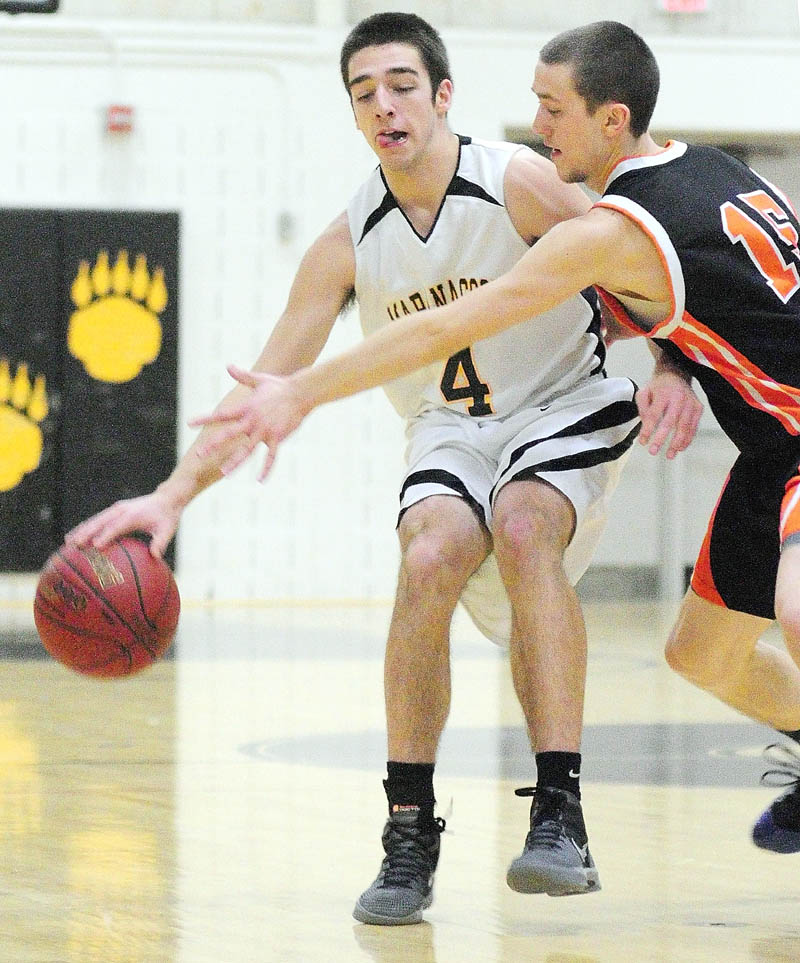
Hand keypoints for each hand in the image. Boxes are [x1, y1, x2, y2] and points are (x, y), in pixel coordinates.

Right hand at [65, 487, 181, 558]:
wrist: (166, 499)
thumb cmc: (167, 517)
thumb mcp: (168, 529)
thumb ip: (161, 542)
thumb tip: (155, 557)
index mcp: (133, 514)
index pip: (116, 526)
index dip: (106, 535)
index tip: (95, 546)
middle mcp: (121, 510)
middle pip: (100, 521)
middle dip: (86, 532)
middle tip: (73, 545)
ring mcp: (116, 509)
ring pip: (95, 520)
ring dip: (81, 530)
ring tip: (67, 542)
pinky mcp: (114, 511)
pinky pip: (97, 520)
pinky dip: (86, 527)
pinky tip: (75, 537)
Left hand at [189, 364, 307, 480]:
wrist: (301, 392)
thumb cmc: (280, 386)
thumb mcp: (259, 380)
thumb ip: (242, 375)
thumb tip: (229, 366)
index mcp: (246, 408)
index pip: (221, 415)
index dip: (205, 419)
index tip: (190, 424)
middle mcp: (252, 420)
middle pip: (229, 434)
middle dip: (214, 445)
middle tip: (200, 454)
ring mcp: (265, 430)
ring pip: (247, 449)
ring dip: (235, 462)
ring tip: (224, 473)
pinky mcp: (278, 437)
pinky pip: (271, 456)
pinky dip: (266, 469)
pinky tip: (260, 480)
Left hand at [636, 369, 702, 458]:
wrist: (677, 373)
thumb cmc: (658, 386)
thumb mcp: (644, 392)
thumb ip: (642, 408)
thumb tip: (646, 426)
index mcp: (664, 393)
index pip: (654, 414)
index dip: (648, 430)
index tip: (643, 442)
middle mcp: (679, 398)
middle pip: (670, 422)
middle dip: (661, 438)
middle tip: (653, 451)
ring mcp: (691, 403)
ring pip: (685, 427)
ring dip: (677, 443)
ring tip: (670, 455)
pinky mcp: (698, 408)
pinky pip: (694, 427)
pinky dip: (687, 439)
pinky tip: (680, 448)